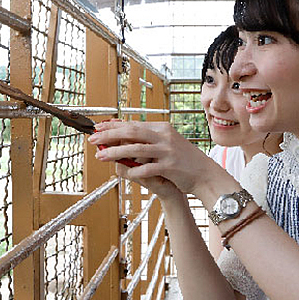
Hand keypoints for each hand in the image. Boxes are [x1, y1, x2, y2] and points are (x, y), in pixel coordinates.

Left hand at [87, 121, 231, 197]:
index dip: (113, 126)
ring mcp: (167, 151)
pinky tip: (122, 173)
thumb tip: (121, 138)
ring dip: (114, 153)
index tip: (98, 128)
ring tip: (100, 156)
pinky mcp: (170, 167)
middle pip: (131, 132)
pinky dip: (132, 171)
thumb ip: (146, 140)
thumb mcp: (165, 144)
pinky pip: (146, 169)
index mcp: (162, 128)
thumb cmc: (182, 160)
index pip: (133, 125)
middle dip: (109, 135)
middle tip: (92, 139)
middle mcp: (164, 136)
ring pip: (135, 149)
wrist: (206, 175)